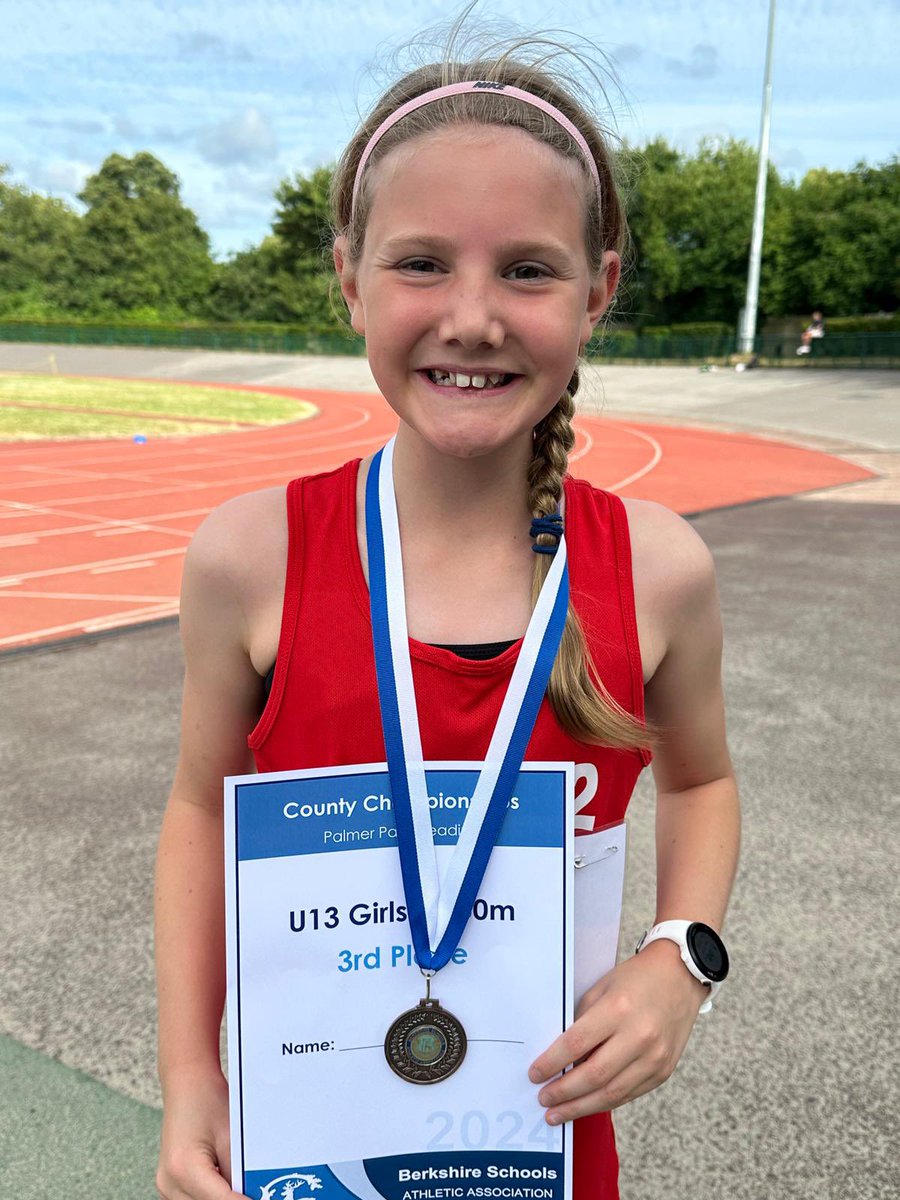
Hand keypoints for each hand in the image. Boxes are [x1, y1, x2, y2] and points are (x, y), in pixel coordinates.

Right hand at [156, 1068, 245, 1199]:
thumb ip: (240, 1173)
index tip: (266, 1199)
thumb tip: (254, 1194)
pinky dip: (212, 1196)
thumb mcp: (232, 1137)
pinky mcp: (170, 1185)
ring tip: (246, 1187)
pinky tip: (230, 1185)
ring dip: (222, 1198)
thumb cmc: (210, 1101)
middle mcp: (169, 1182)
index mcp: (185, 1168)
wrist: (188, 1084)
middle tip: (258, 1191)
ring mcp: (166, 1186)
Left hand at [528, 939, 708, 1122]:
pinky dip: (605, 1102)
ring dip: (581, 1107)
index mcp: (618, 1009)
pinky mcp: (663, 1071)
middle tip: (543, 1099)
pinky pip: (629, 1094)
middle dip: (564, 1092)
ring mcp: (654, 1057)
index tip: (534, 1074)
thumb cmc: (636, 979)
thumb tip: (561, 1056)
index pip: (577, 1043)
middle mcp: (639, 1036)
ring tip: (558, 1113)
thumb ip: (583, 1022)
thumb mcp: (602, 988)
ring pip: (612, 1094)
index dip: (552, 1063)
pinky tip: (587, 1104)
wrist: (681, 977)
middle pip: (594, 1075)